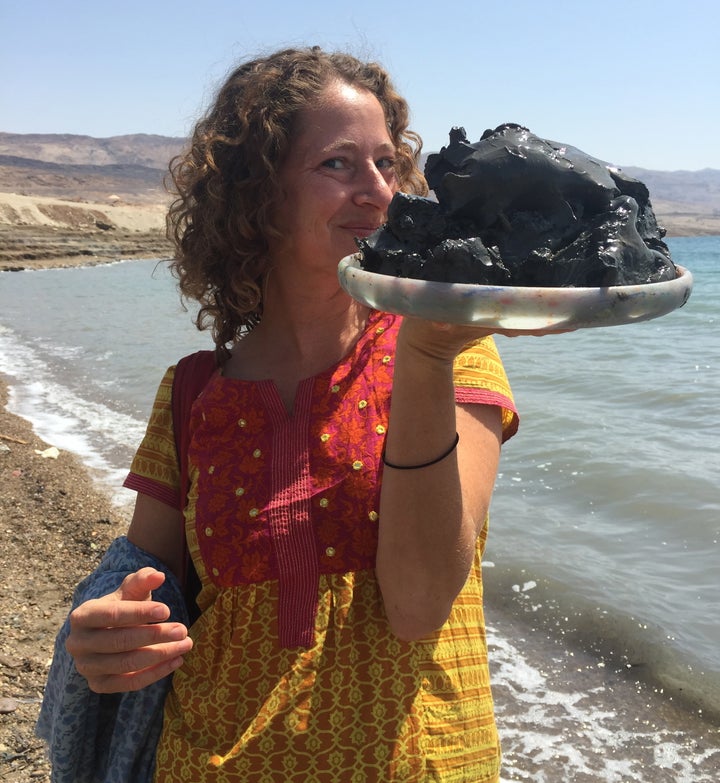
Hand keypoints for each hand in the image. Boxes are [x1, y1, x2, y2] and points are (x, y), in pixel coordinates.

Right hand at [66, 567, 192, 693]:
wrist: (107, 631)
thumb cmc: (122, 606)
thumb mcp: (130, 589)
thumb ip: (143, 579)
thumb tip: (159, 576)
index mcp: (82, 616)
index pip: (112, 615)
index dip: (139, 612)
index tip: (167, 610)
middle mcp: (78, 644)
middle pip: (120, 642)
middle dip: (155, 636)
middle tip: (182, 630)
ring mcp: (86, 667)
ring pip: (126, 664)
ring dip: (161, 655)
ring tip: (185, 644)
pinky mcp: (98, 685)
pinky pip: (129, 683)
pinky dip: (155, 674)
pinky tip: (177, 661)